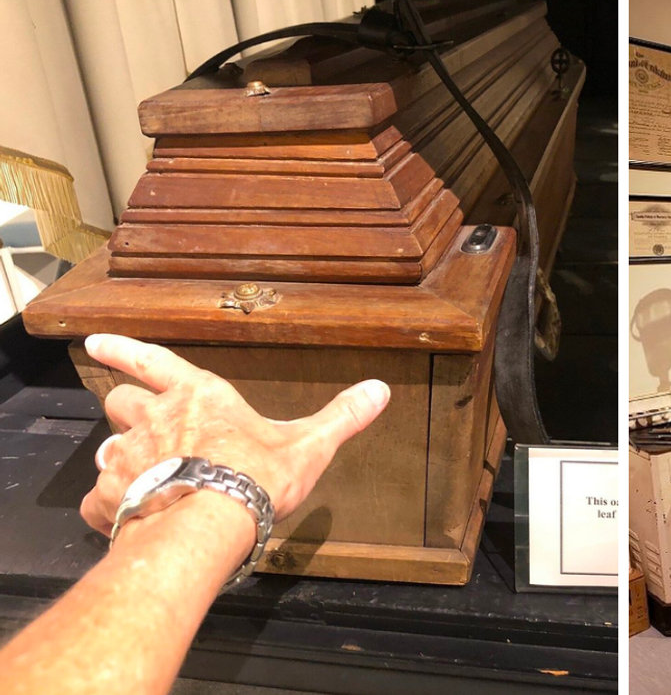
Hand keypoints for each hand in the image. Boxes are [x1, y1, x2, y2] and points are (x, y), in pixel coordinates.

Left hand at [79, 334, 389, 535]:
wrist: (208, 526)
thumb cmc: (255, 477)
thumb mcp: (309, 444)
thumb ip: (342, 416)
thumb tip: (378, 390)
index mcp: (197, 396)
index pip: (151, 359)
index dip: (122, 348)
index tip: (96, 341)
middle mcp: (154, 420)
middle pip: (121, 401)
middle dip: (127, 408)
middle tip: (138, 423)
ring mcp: (126, 458)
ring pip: (107, 448)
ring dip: (120, 457)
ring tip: (138, 474)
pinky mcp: (110, 498)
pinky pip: (97, 500)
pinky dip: (106, 506)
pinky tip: (123, 516)